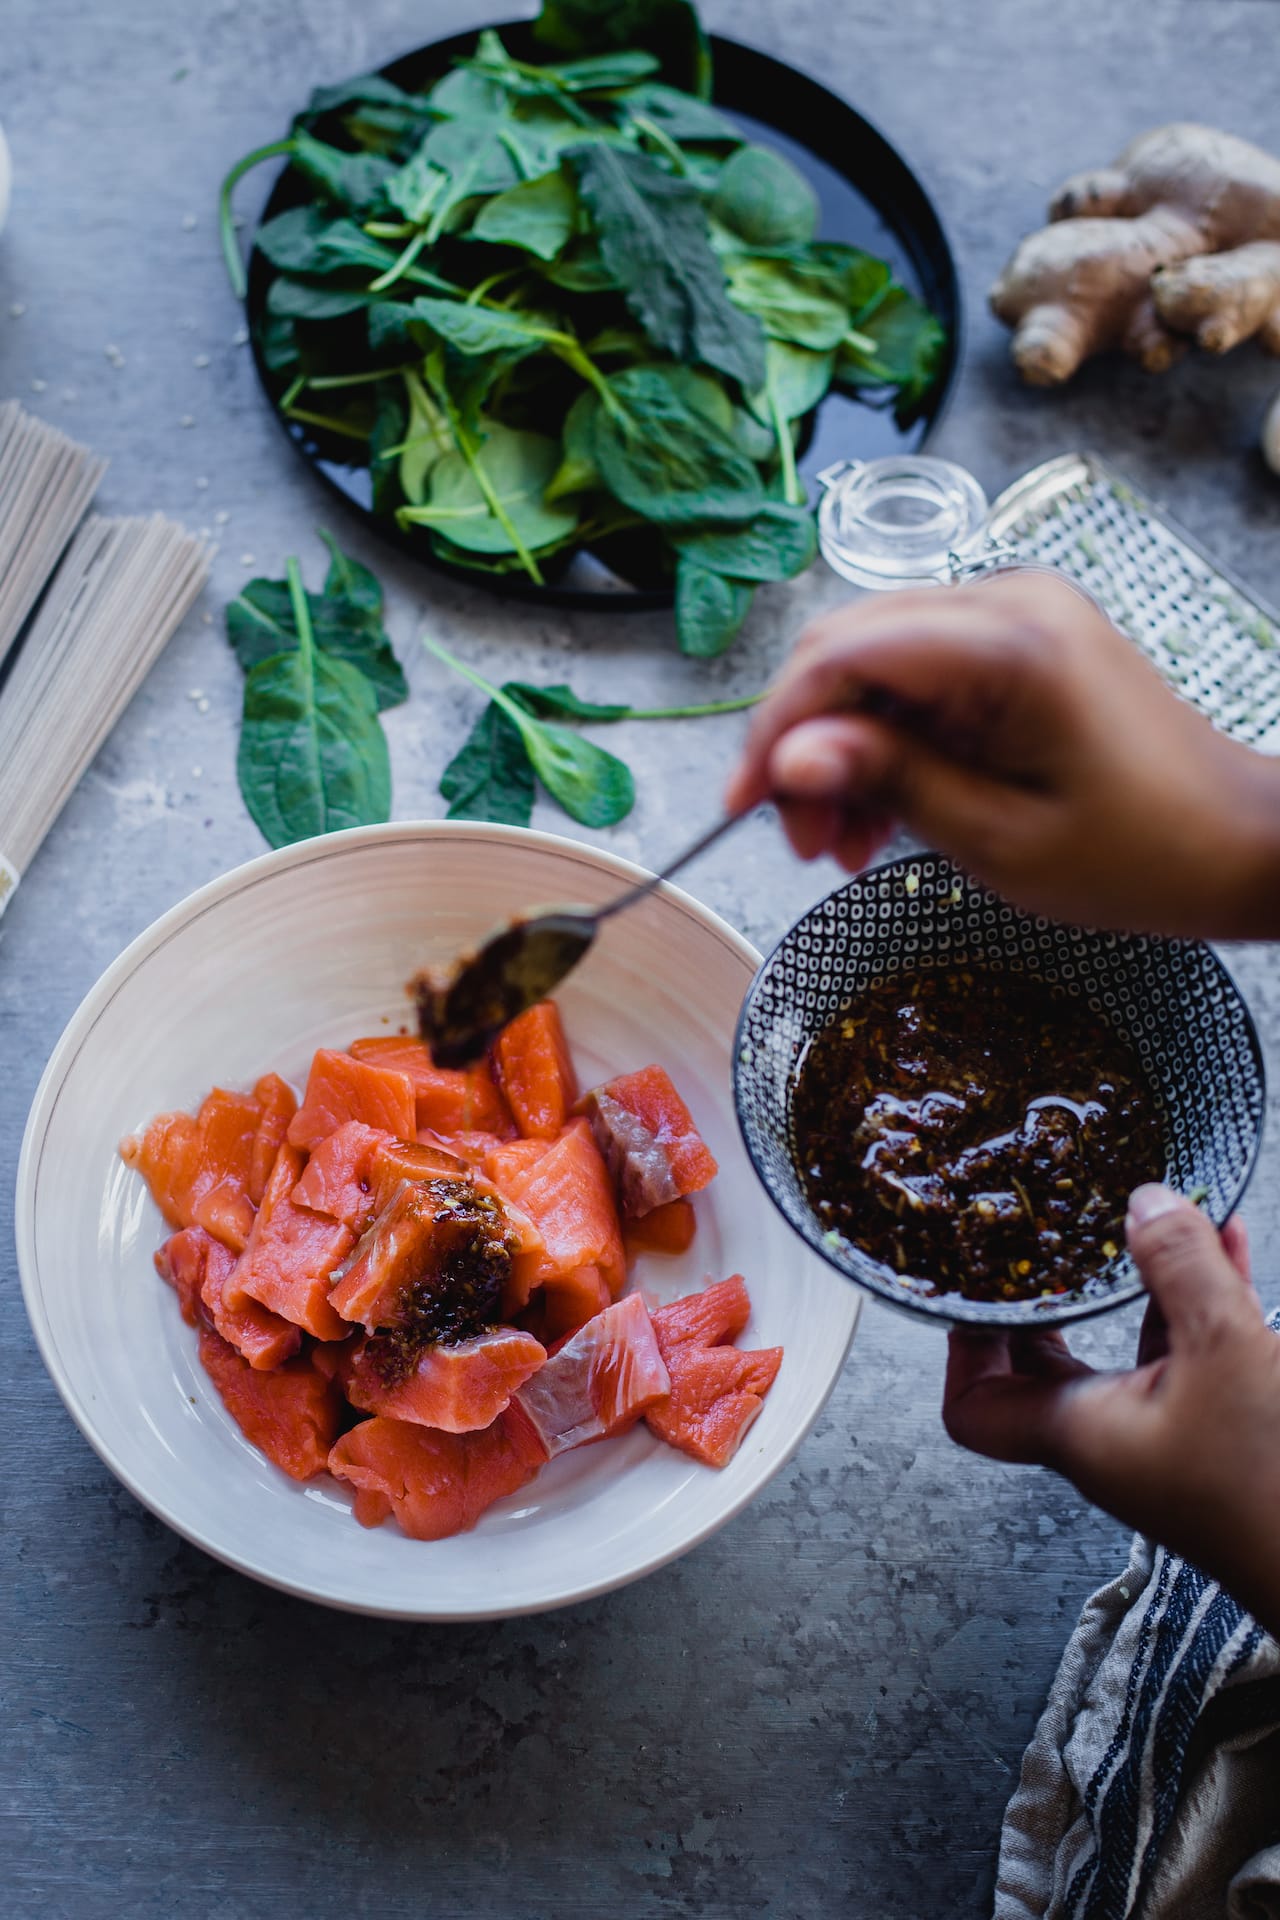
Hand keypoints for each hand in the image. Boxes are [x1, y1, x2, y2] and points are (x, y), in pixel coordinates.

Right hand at [728, 573, 1279, 937]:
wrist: (1238, 842)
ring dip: (840, 750)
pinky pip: (918, 677)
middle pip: (848, 649)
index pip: (842, 655)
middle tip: (799, 839)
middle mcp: (1008, 601)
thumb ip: (888, 784)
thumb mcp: (998, 840)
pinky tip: (880, 815)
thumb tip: (785, 758)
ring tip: (840, 845)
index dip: (776, 729)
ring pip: (874, 663)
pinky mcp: (1019, 639)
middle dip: (804, 745)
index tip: (743, 808)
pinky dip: (886, 741)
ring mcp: (1015, 613)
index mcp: (1010, 643)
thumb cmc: (1141, 854)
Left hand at [942, 1185, 1279, 1635]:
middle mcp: (1109, 1437)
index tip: (971, 1279)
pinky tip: (1226, 1245)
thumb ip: (1180, 1270)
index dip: (961, 1344)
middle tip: (1045, 1236)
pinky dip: (1198, 1298)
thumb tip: (1146, 1202)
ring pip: (1125, 1349)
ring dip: (1134, 1283)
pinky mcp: (1218, 1432)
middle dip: (1045, 1294)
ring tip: (1148, 1218)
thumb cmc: (1272, 1494)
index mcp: (1078, 1432)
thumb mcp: (1225, 1352)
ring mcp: (1164, 1436)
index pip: (971, 1405)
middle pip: (1044, 1366)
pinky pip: (1190, 1350)